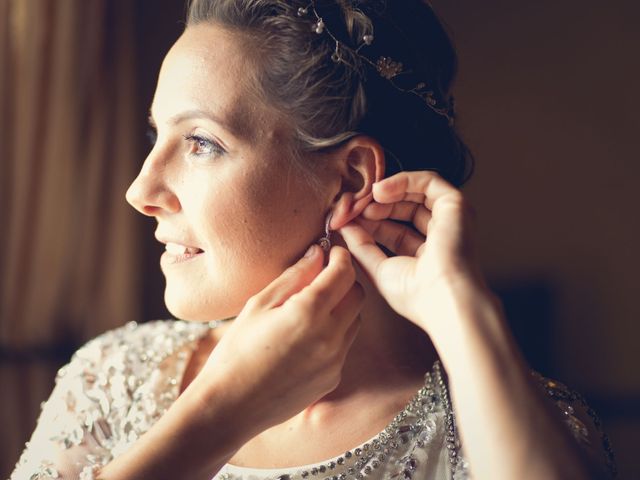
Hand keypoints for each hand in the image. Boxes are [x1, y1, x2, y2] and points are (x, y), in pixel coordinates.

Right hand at [195, 244, 363, 435]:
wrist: (230, 406)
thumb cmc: (236, 351)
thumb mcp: (259, 304)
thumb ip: (294, 275)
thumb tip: (318, 252)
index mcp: (309, 312)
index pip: (344, 273)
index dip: (340, 257)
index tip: (332, 251)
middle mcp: (330, 337)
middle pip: (357, 295)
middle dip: (344, 280)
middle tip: (322, 275)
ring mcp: (335, 360)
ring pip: (354, 320)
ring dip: (341, 306)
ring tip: (312, 306)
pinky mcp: (333, 378)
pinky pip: (344, 345)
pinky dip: (334, 332)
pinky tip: (307, 335)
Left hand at [338, 170, 492, 339]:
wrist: (443, 299)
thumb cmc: (416, 295)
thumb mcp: (379, 269)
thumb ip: (361, 245)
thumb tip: (345, 225)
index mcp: (424, 254)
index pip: (392, 229)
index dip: (368, 221)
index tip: (345, 219)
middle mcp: (439, 235)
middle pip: (402, 208)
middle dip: (374, 205)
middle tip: (352, 208)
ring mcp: (449, 219)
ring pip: (415, 192)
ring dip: (386, 191)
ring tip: (365, 200)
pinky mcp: (456, 205)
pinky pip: (429, 181)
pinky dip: (403, 180)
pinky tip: (381, 190)